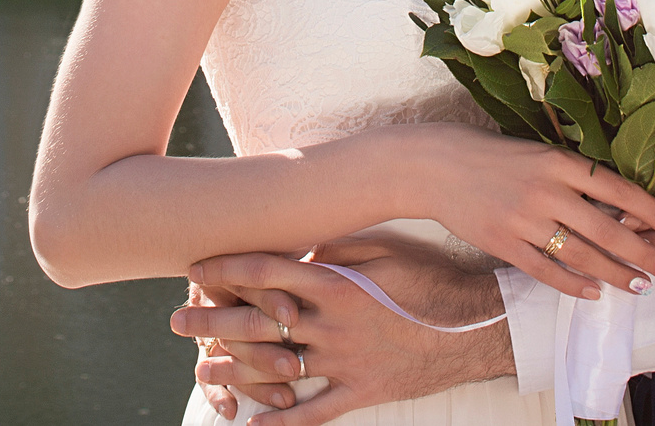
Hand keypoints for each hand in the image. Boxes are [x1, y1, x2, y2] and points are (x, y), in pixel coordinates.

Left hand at [173, 240, 510, 423]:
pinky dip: (283, 423)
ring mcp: (345, 363)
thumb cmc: (431, 279)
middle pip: (259, 321)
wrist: (476, 328)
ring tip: (201, 367)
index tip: (194, 266)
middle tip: (177, 318)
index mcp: (336, 284)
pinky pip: (315, 413)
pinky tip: (254, 425)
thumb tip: (299, 246)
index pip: (266, 271)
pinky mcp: (362, 392)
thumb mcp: (386, 249)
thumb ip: (338, 247)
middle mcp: (333, 325)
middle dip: (213, 319)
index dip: (226, 267)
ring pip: (277, 369)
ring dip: (235, 369)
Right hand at [399, 123, 654, 298]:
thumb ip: (573, 173)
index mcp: (558, 162)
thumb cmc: (491, 156)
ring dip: (616, 274)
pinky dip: (574, 285)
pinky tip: (594, 292)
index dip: (653, 212)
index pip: (619, 190)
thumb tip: (618, 200)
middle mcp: (546, 190)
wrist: (435, 166)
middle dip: (644, 254)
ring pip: (582, 256)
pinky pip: (547, 271)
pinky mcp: (503, 244)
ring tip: (639, 286)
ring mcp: (524, 220)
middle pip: (608, 230)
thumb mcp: (536, 151)